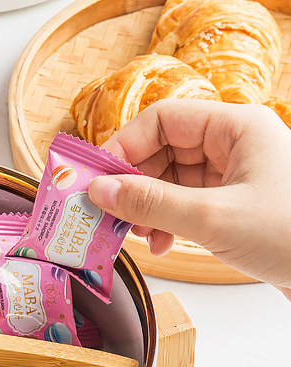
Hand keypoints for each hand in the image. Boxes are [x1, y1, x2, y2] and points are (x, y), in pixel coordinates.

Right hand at [87, 99, 290, 290]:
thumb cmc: (290, 234)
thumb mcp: (210, 218)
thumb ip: (150, 203)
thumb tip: (99, 191)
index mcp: (234, 128)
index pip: (162, 120)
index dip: (125, 146)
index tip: (97, 180)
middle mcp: (232, 146)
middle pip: (161, 151)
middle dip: (132, 184)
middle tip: (108, 214)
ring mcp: (232, 176)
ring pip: (169, 180)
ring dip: (146, 208)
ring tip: (137, 235)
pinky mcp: (231, 205)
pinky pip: (183, 204)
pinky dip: (164, 222)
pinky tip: (160, 244)